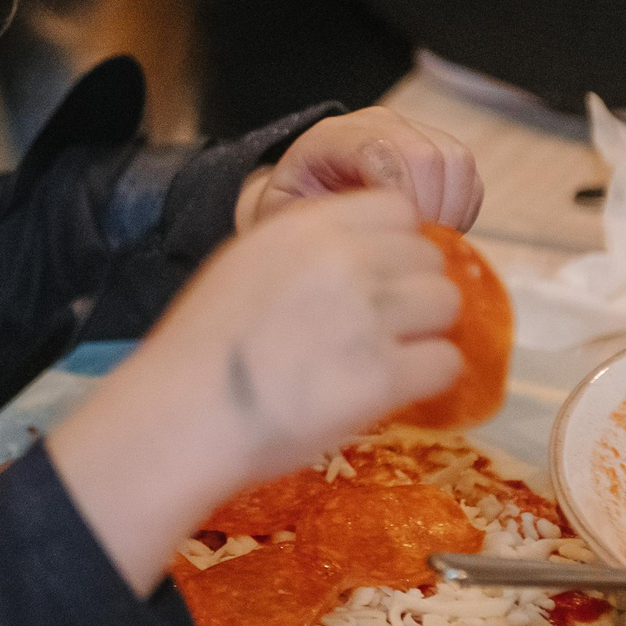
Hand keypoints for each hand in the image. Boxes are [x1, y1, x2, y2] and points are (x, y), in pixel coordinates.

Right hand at [49, 190, 460, 592]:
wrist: (180, 416)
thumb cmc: (200, 349)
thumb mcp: (244, 266)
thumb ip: (305, 250)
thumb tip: (363, 254)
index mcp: (306, 226)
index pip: (398, 209)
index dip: (396, 245)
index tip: (378, 277)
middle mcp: (345, 260)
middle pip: (429, 257)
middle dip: (413, 290)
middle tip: (383, 328)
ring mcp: (369, 316)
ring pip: (446, 305)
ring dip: (425, 332)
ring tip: (388, 359)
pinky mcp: (384, 376)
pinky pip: (445, 363)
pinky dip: (427, 378)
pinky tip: (394, 390)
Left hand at [239, 108, 483, 232]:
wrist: (303, 203)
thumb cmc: (292, 216)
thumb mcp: (285, 220)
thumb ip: (319, 223)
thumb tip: (366, 236)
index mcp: (332, 137)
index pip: (382, 150)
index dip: (399, 195)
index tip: (394, 235)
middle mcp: (377, 125)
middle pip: (429, 156)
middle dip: (428, 209)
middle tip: (412, 245)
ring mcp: (411, 134)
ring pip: (457, 162)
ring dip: (450, 211)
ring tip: (421, 241)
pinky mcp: (438, 154)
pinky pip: (470, 179)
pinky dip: (461, 213)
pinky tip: (432, 233)